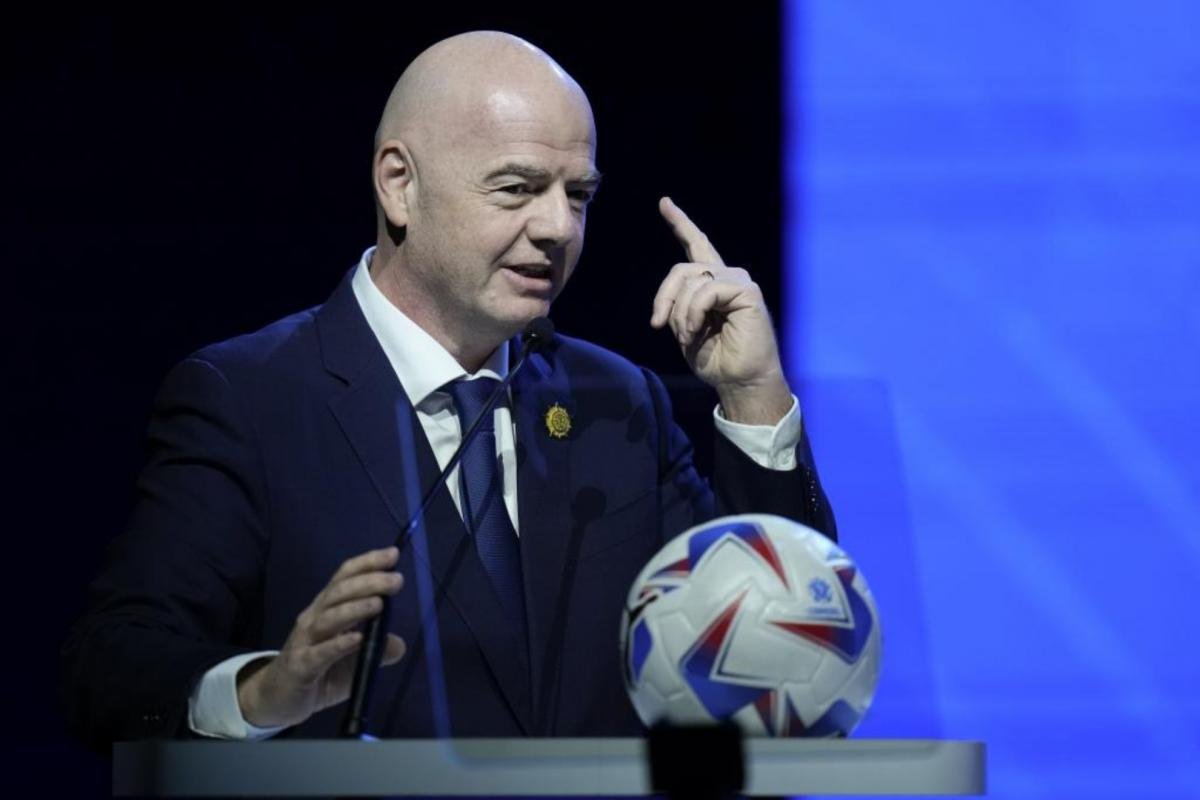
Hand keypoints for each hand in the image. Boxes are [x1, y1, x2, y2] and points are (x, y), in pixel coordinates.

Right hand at [236, 546, 405, 728]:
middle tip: (396, 579)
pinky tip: (357, 639)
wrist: (277, 699)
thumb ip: (375, 649)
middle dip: (368, 582)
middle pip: (339, 593)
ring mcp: (304, 641)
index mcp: (326, 609)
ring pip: (329, 619)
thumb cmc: (318, 673)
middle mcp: (314, 618)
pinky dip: (338, 645)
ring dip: (354, 609)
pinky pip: (319, 654)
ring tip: (379, 603)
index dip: (367, 564)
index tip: (393, 554)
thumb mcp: (353, 661)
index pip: (345, 578)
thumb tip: (399, 645)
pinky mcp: (300, 667)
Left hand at [650, 197, 792, 424]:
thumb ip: (679, 305)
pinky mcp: (746, 290)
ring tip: (687, 336)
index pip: (696, 246)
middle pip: (681, 269)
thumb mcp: (685, 328)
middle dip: (663, 297)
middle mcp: (726, 276)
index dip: (680, 224)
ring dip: (680, 313)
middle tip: (658, 324)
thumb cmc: (715, 359)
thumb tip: (671, 298)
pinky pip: (706, 291)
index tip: (665, 203)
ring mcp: (738, 281)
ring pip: (690, 280)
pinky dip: (694, 313)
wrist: (739, 379)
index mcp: (712, 283)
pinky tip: (695, 331)